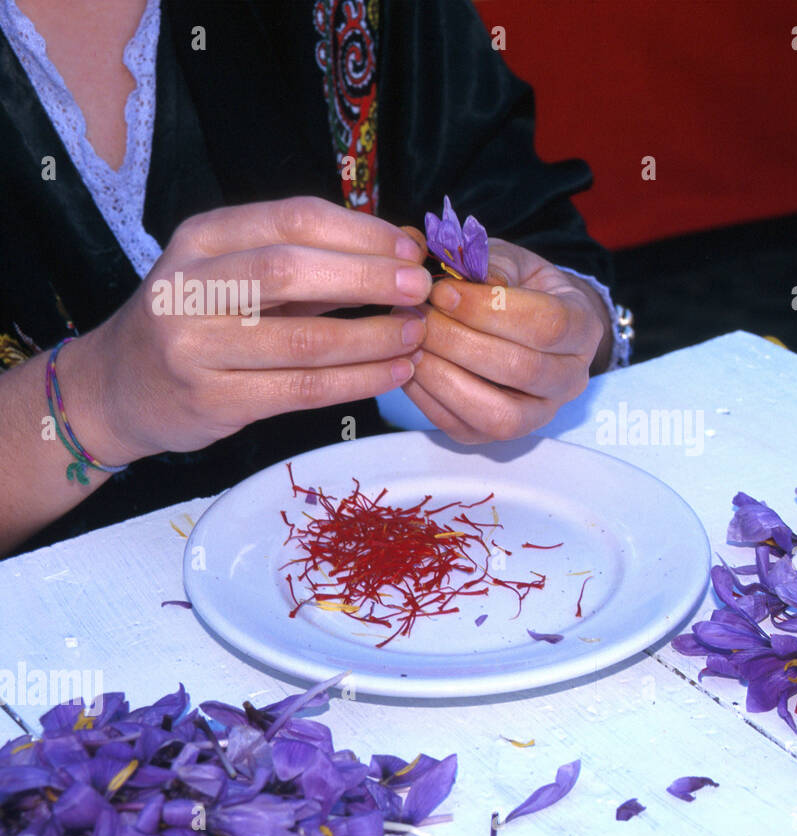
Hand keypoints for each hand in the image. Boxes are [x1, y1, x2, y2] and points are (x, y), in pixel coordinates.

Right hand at [59, 196, 433, 463]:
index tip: (410, 248)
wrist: (119, 388)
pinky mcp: (212, 399)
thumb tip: (398, 248)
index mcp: (202, 238)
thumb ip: (309, 261)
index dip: (359, 231)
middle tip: (421, 289)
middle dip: (370, 276)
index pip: (291, 218)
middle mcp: (190, 285)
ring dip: (373, 336)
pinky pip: (303, 389)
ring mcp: (195, 345)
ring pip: (304, 339)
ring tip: (417, 334)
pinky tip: (394, 371)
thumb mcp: (235, 274)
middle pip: (293, 269)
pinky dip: (358, 379)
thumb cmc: (198, 321)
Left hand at [397, 234, 611, 442]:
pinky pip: (463, 427)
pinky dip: (429, 397)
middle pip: (522, 369)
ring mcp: (537, 414)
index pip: (548, 325)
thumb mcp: (512, 261)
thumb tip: (460, 281)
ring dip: (445, 376)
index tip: (443, 291)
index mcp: (583, 328)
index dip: (491, 308)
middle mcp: (570, 379)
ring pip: (497, 413)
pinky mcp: (497, 435)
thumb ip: (491, 265)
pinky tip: (408, 364)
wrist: (525, 324)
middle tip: (418, 315)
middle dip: (460, 341)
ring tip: (411, 342)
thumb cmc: (518, 286)